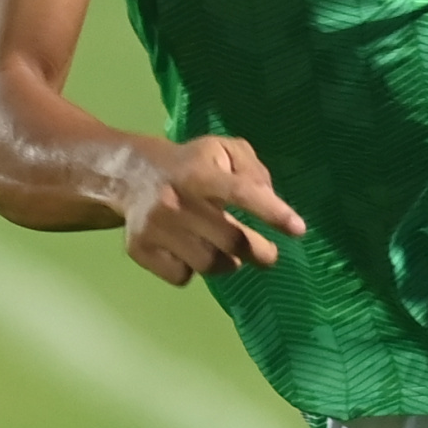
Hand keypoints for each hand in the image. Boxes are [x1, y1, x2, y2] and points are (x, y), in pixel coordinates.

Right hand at [119, 133, 305, 285]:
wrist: (129, 175)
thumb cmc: (190, 164)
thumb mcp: (223, 151)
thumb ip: (253, 170)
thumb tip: (271, 201)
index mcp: (197, 172)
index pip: (240, 192)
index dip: (271, 211)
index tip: (297, 229)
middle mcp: (173, 200)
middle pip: (230, 240)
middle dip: (259, 251)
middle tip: (268, 254)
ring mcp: (154, 228)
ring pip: (208, 264)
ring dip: (228, 263)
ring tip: (228, 251)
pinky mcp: (140, 250)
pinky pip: (181, 276)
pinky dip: (193, 270)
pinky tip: (191, 252)